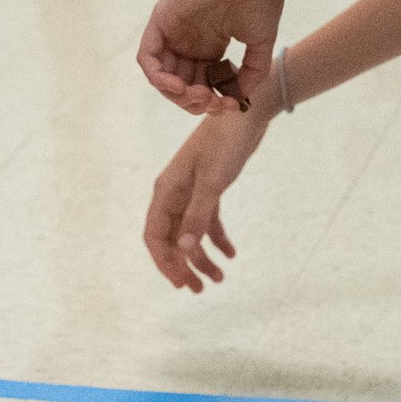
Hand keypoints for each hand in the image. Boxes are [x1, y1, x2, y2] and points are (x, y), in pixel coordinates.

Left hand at [139, 0, 287, 115]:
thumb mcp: (259, 43)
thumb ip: (251, 72)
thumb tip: (238, 99)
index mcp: (208, 44)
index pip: (199, 84)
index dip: (212, 102)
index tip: (230, 105)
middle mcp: (188, 39)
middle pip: (179, 85)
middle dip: (196, 102)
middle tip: (215, 103)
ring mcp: (173, 30)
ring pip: (161, 76)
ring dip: (178, 95)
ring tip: (200, 96)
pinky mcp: (161, 19)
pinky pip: (147, 58)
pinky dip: (158, 78)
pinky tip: (180, 87)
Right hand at [147, 105, 272, 290]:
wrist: (245, 111)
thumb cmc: (225, 144)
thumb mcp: (212, 183)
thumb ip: (198, 216)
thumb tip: (184, 251)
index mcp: (167, 191)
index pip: (155, 236)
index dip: (165, 263)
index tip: (182, 283)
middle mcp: (174, 194)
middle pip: (172, 239)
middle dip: (184, 266)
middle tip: (200, 290)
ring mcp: (191, 191)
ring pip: (190, 233)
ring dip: (202, 257)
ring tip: (220, 279)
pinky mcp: (209, 188)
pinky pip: (207, 221)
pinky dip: (217, 239)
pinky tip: (231, 254)